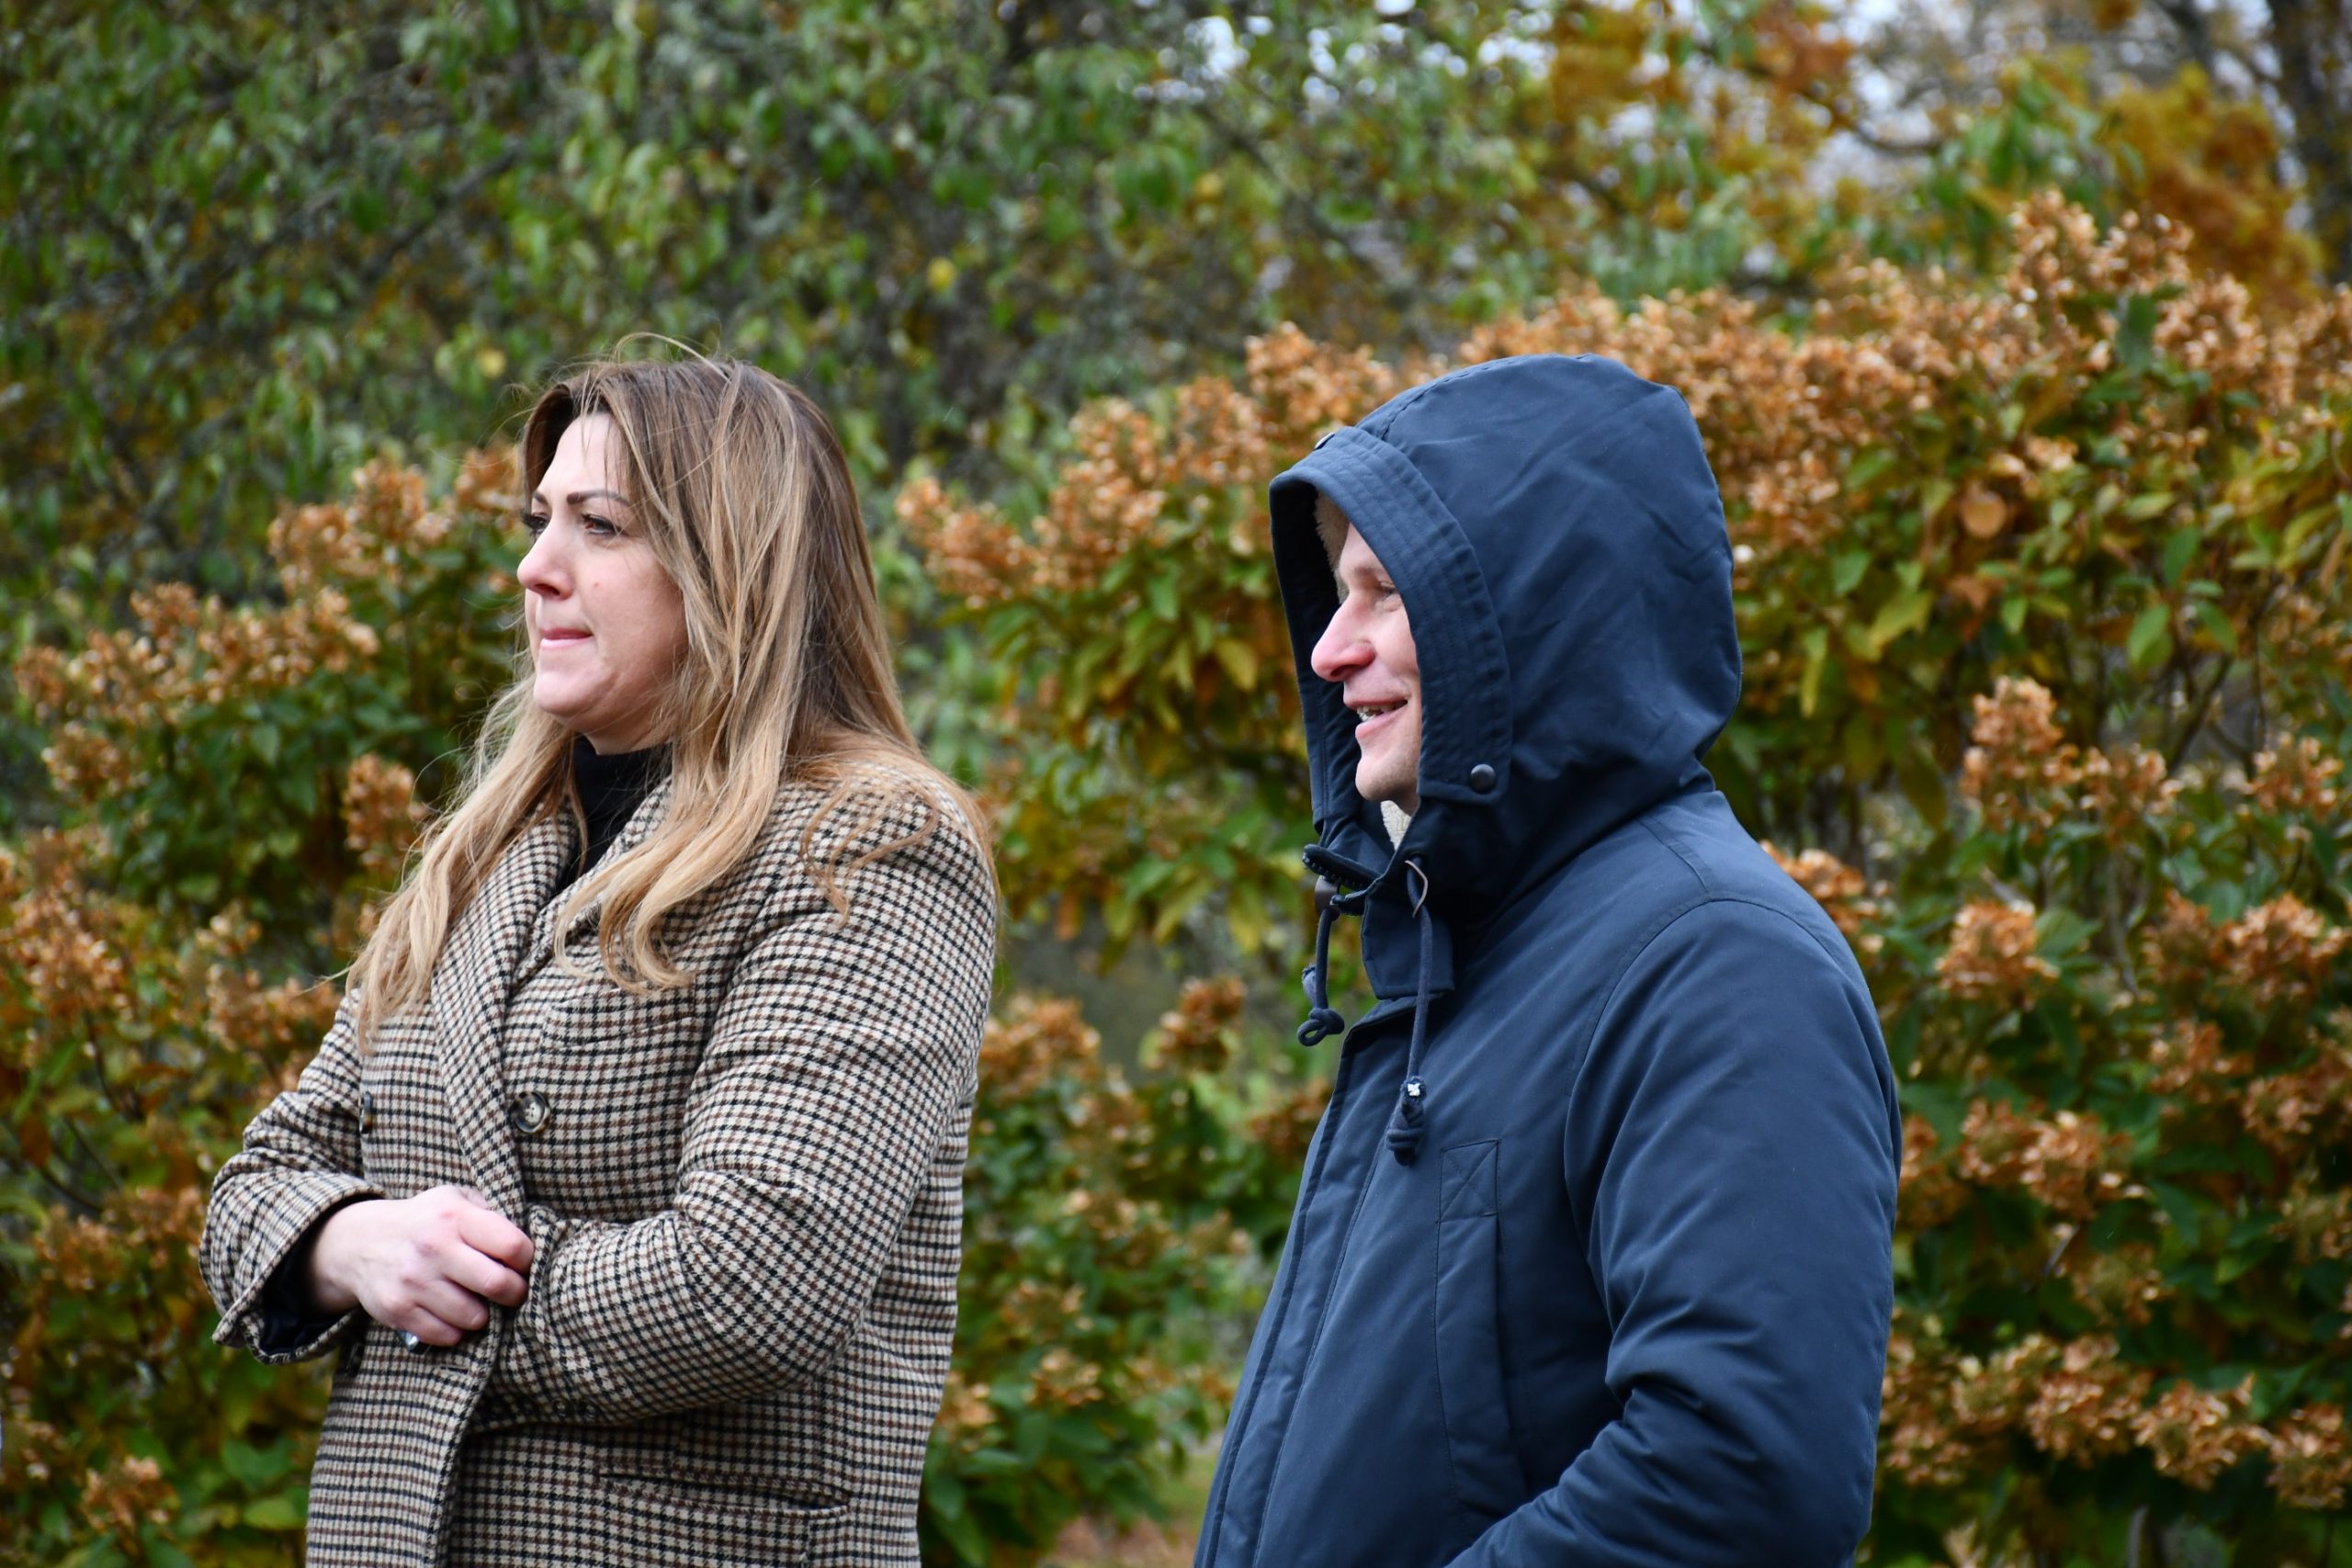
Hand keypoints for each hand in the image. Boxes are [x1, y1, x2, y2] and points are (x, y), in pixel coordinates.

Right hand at [307, 1185, 534, 1346]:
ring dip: (483, 1314)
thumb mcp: (455, 1199)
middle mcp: (434, 1248)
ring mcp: (413, 1281)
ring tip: (477, 1301)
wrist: (359, 1241)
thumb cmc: (424, 1221)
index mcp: (454, 1216)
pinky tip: (452, 1313)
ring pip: (474, 1317)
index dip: (527, 1260)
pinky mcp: (398, 1310)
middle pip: (497, 1284)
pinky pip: (446, 1335)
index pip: (513, 1246)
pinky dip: (456, 1330)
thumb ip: (491, 1214)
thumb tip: (529, 1242)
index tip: (523, 1265)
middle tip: (512, 1292)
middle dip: (515, 1293)